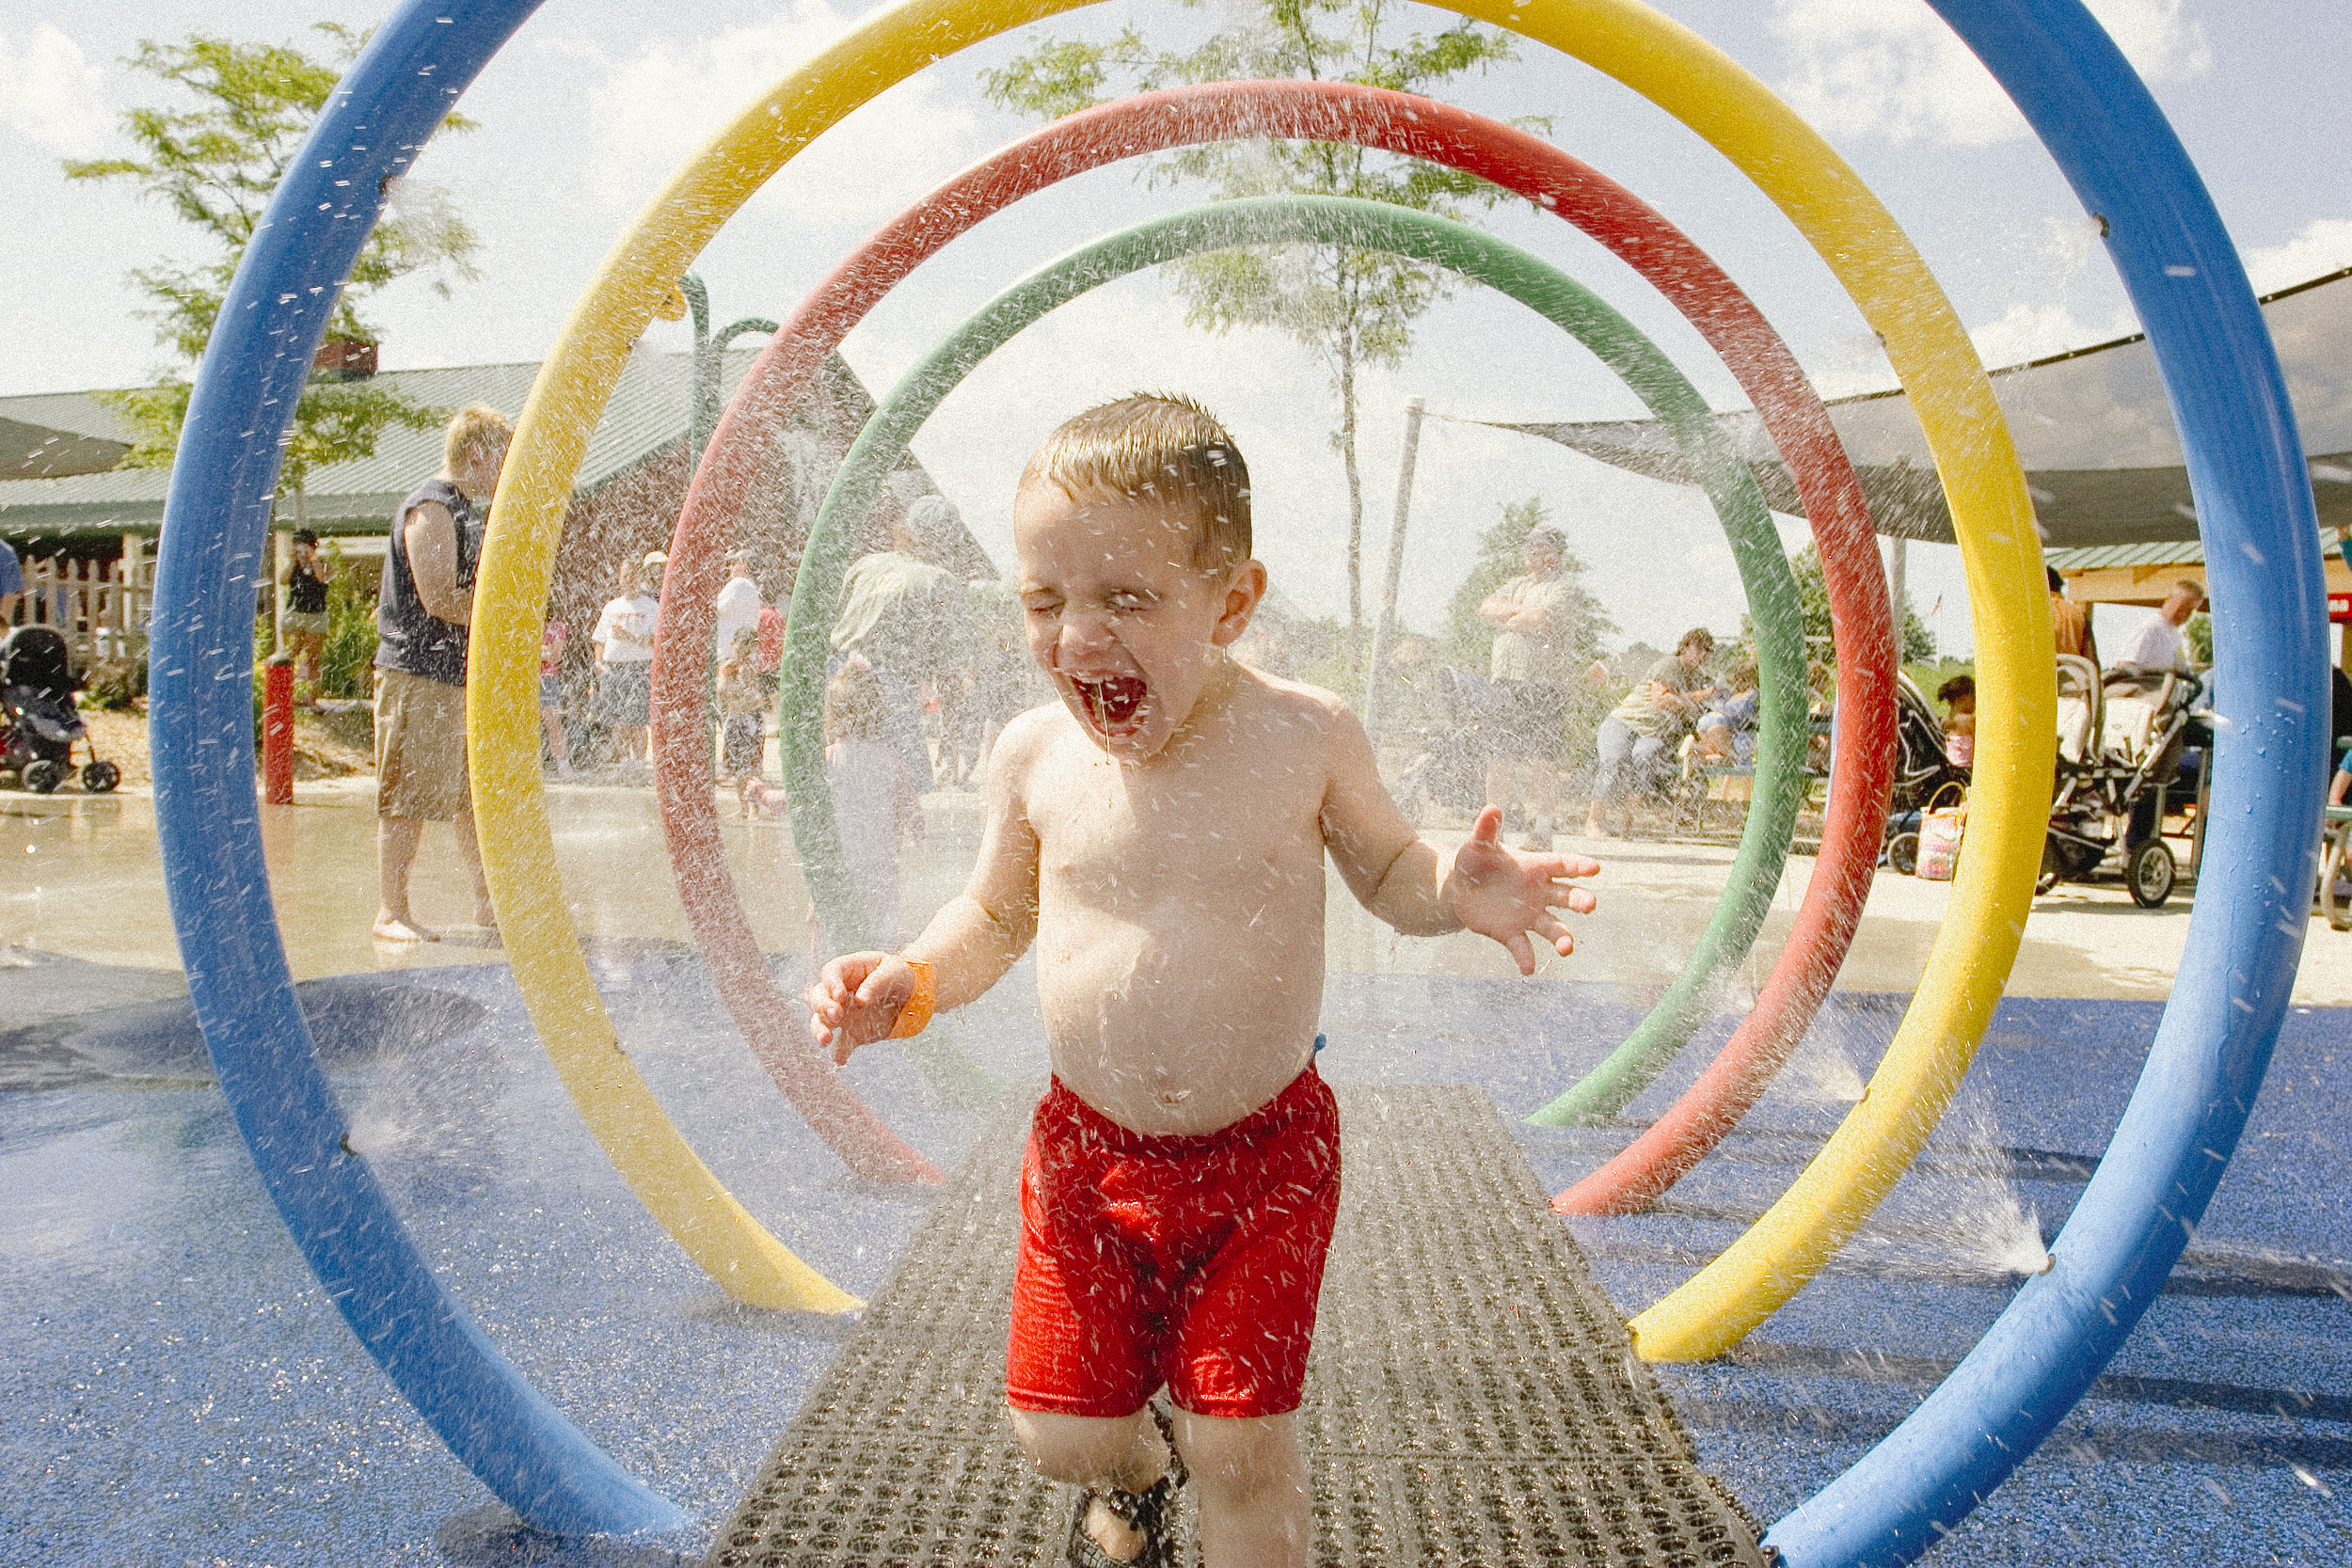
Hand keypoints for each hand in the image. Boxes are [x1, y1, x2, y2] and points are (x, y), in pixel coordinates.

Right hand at [805, 950, 916, 1064]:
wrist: (909, 995)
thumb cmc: (898, 975)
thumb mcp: (894, 971)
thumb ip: (877, 983)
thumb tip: (860, 1000)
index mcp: (848, 970)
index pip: (831, 972)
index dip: (831, 984)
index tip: (840, 996)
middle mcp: (839, 991)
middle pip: (819, 996)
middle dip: (823, 1006)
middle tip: (836, 1015)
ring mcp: (842, 1013)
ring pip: (820, 1021)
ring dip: (819, 1030)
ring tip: (826, 1040)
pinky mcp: (851, 1032)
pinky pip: (841, 1043)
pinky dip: (839, 1051)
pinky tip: (840, 1059)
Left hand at [1448, 806, 1598, 974]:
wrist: (1460, 889)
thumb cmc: (1476, 861)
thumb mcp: (1479, 845)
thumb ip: (1487, 829)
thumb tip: (1491, 808)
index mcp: (1536, 867)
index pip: (1562, 865)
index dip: (1579, 865)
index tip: (1595, 867)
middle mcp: (1540, 893)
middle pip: (1566, 897)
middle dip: (1580, 901)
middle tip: (1590, 905)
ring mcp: (1529, 915)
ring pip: (1552, 927)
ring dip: (1562, 938)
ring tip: (1566, 948)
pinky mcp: (1512, 933)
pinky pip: (1523, 947)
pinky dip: (1526, 958)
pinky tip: (1527, 969)